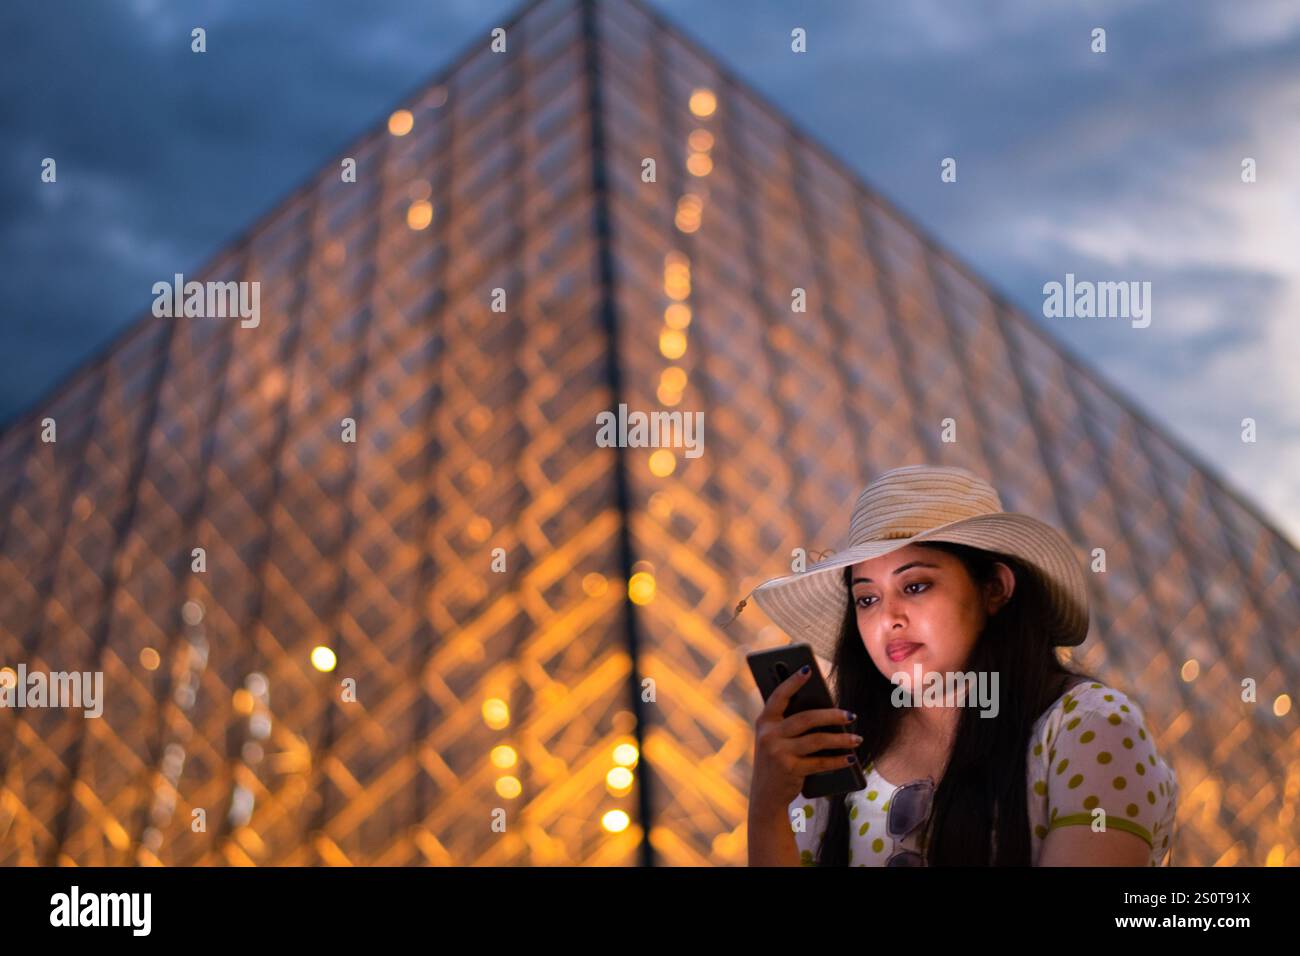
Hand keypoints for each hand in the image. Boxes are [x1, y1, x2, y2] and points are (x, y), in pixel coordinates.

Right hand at [750, 666, 861, 811]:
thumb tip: (825, 708)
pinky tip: (851, 758)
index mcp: (764, 721)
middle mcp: (768, 735)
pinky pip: (819, 762)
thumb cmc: (776, 759)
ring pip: (816, 740)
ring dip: (840, 739)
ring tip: (857, 738)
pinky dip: (837, 760)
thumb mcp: (776, 738)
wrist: (765, 795)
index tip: (808, 669)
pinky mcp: (789, 770)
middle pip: (805, 718)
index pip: (779, 696)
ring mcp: (778, 753)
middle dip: (831, 715)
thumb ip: (790, 723)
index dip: (792, 682)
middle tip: (851, 715)